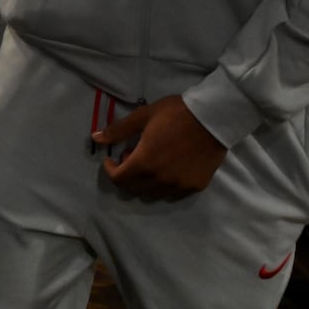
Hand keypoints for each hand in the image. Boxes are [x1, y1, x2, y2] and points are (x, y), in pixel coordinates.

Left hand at [92, 95, 227, 201]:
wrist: (212, 118)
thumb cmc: (175, 114)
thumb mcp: (142, 117)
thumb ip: (118, 130)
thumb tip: (96, 138)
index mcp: (144, 163)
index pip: (118, 179)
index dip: (110, 170)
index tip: (111, 159)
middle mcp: (160, 180)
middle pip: (133, 189)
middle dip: (126, 175)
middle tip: (131, 156)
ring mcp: (179, 186)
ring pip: (153, 194)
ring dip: (144, 182)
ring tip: (150, 162)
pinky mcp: (195, 186)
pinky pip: (173, 194)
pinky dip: (164, 186)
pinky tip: (168, 169)